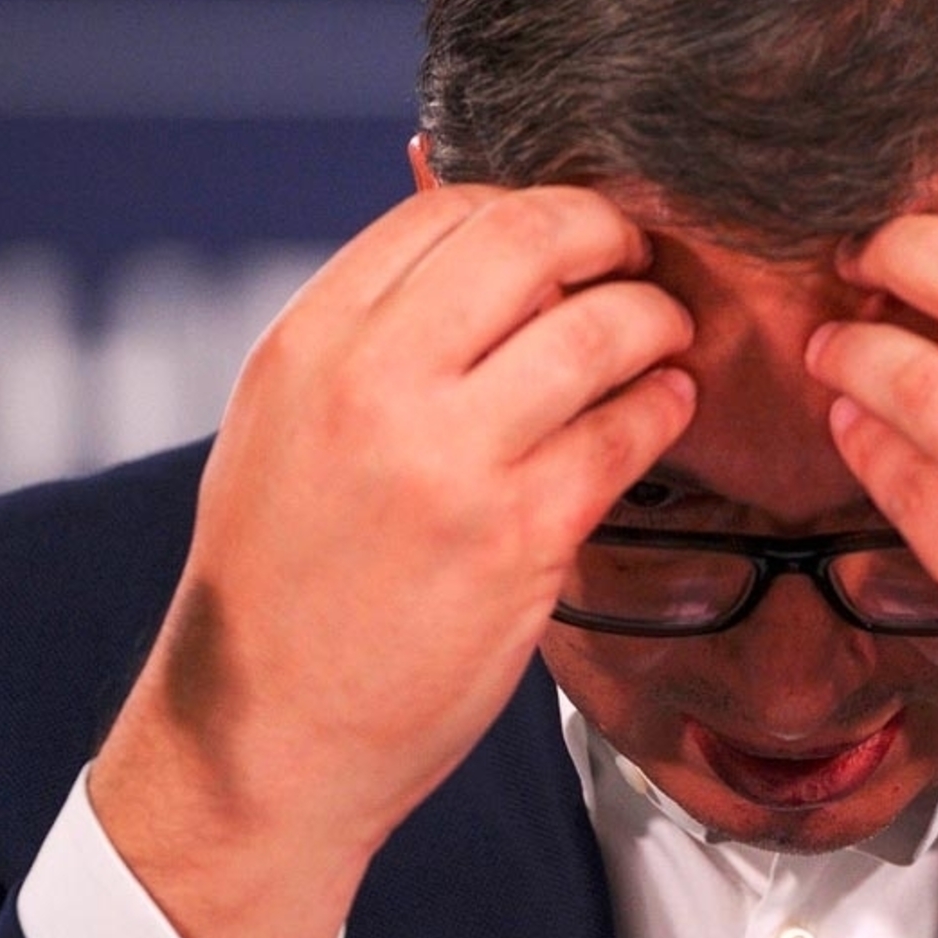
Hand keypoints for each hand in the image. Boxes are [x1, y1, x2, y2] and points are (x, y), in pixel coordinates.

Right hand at [91, 185, 695, 937]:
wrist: (271, 730)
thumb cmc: (285, 579)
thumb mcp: (285, 424)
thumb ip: (369, 334)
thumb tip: (470, 245)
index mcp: (309, 345)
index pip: (442, 211)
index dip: (529, 207)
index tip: (568, 235)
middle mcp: (374, 385)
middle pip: (529, 241)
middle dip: (607, 234)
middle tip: (636, 259)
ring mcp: (451, 460)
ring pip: (598, 329)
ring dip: (654, 320)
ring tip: (664, 337)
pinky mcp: (521, 535)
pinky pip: (625, 429)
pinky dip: (665, 404)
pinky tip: (666, 406)